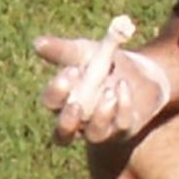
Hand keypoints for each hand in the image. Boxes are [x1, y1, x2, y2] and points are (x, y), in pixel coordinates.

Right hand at [32, 25, 161, 146]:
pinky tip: (123, 87)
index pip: (51, 103)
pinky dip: (123, 106)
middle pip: (62, 134)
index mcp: (63, 101)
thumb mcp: (84, 52)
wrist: (142, 72)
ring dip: (100, 116)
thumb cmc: (105, 63)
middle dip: (67, 120)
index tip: (72, 71)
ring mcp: (102, 129)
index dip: (57, 91)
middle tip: (76, 104)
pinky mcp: (125, 130)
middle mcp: (78, 122)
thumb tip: (37, 43)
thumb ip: (61, 50)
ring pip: (94, 135)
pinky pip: (121, 126)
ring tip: (109, 92)